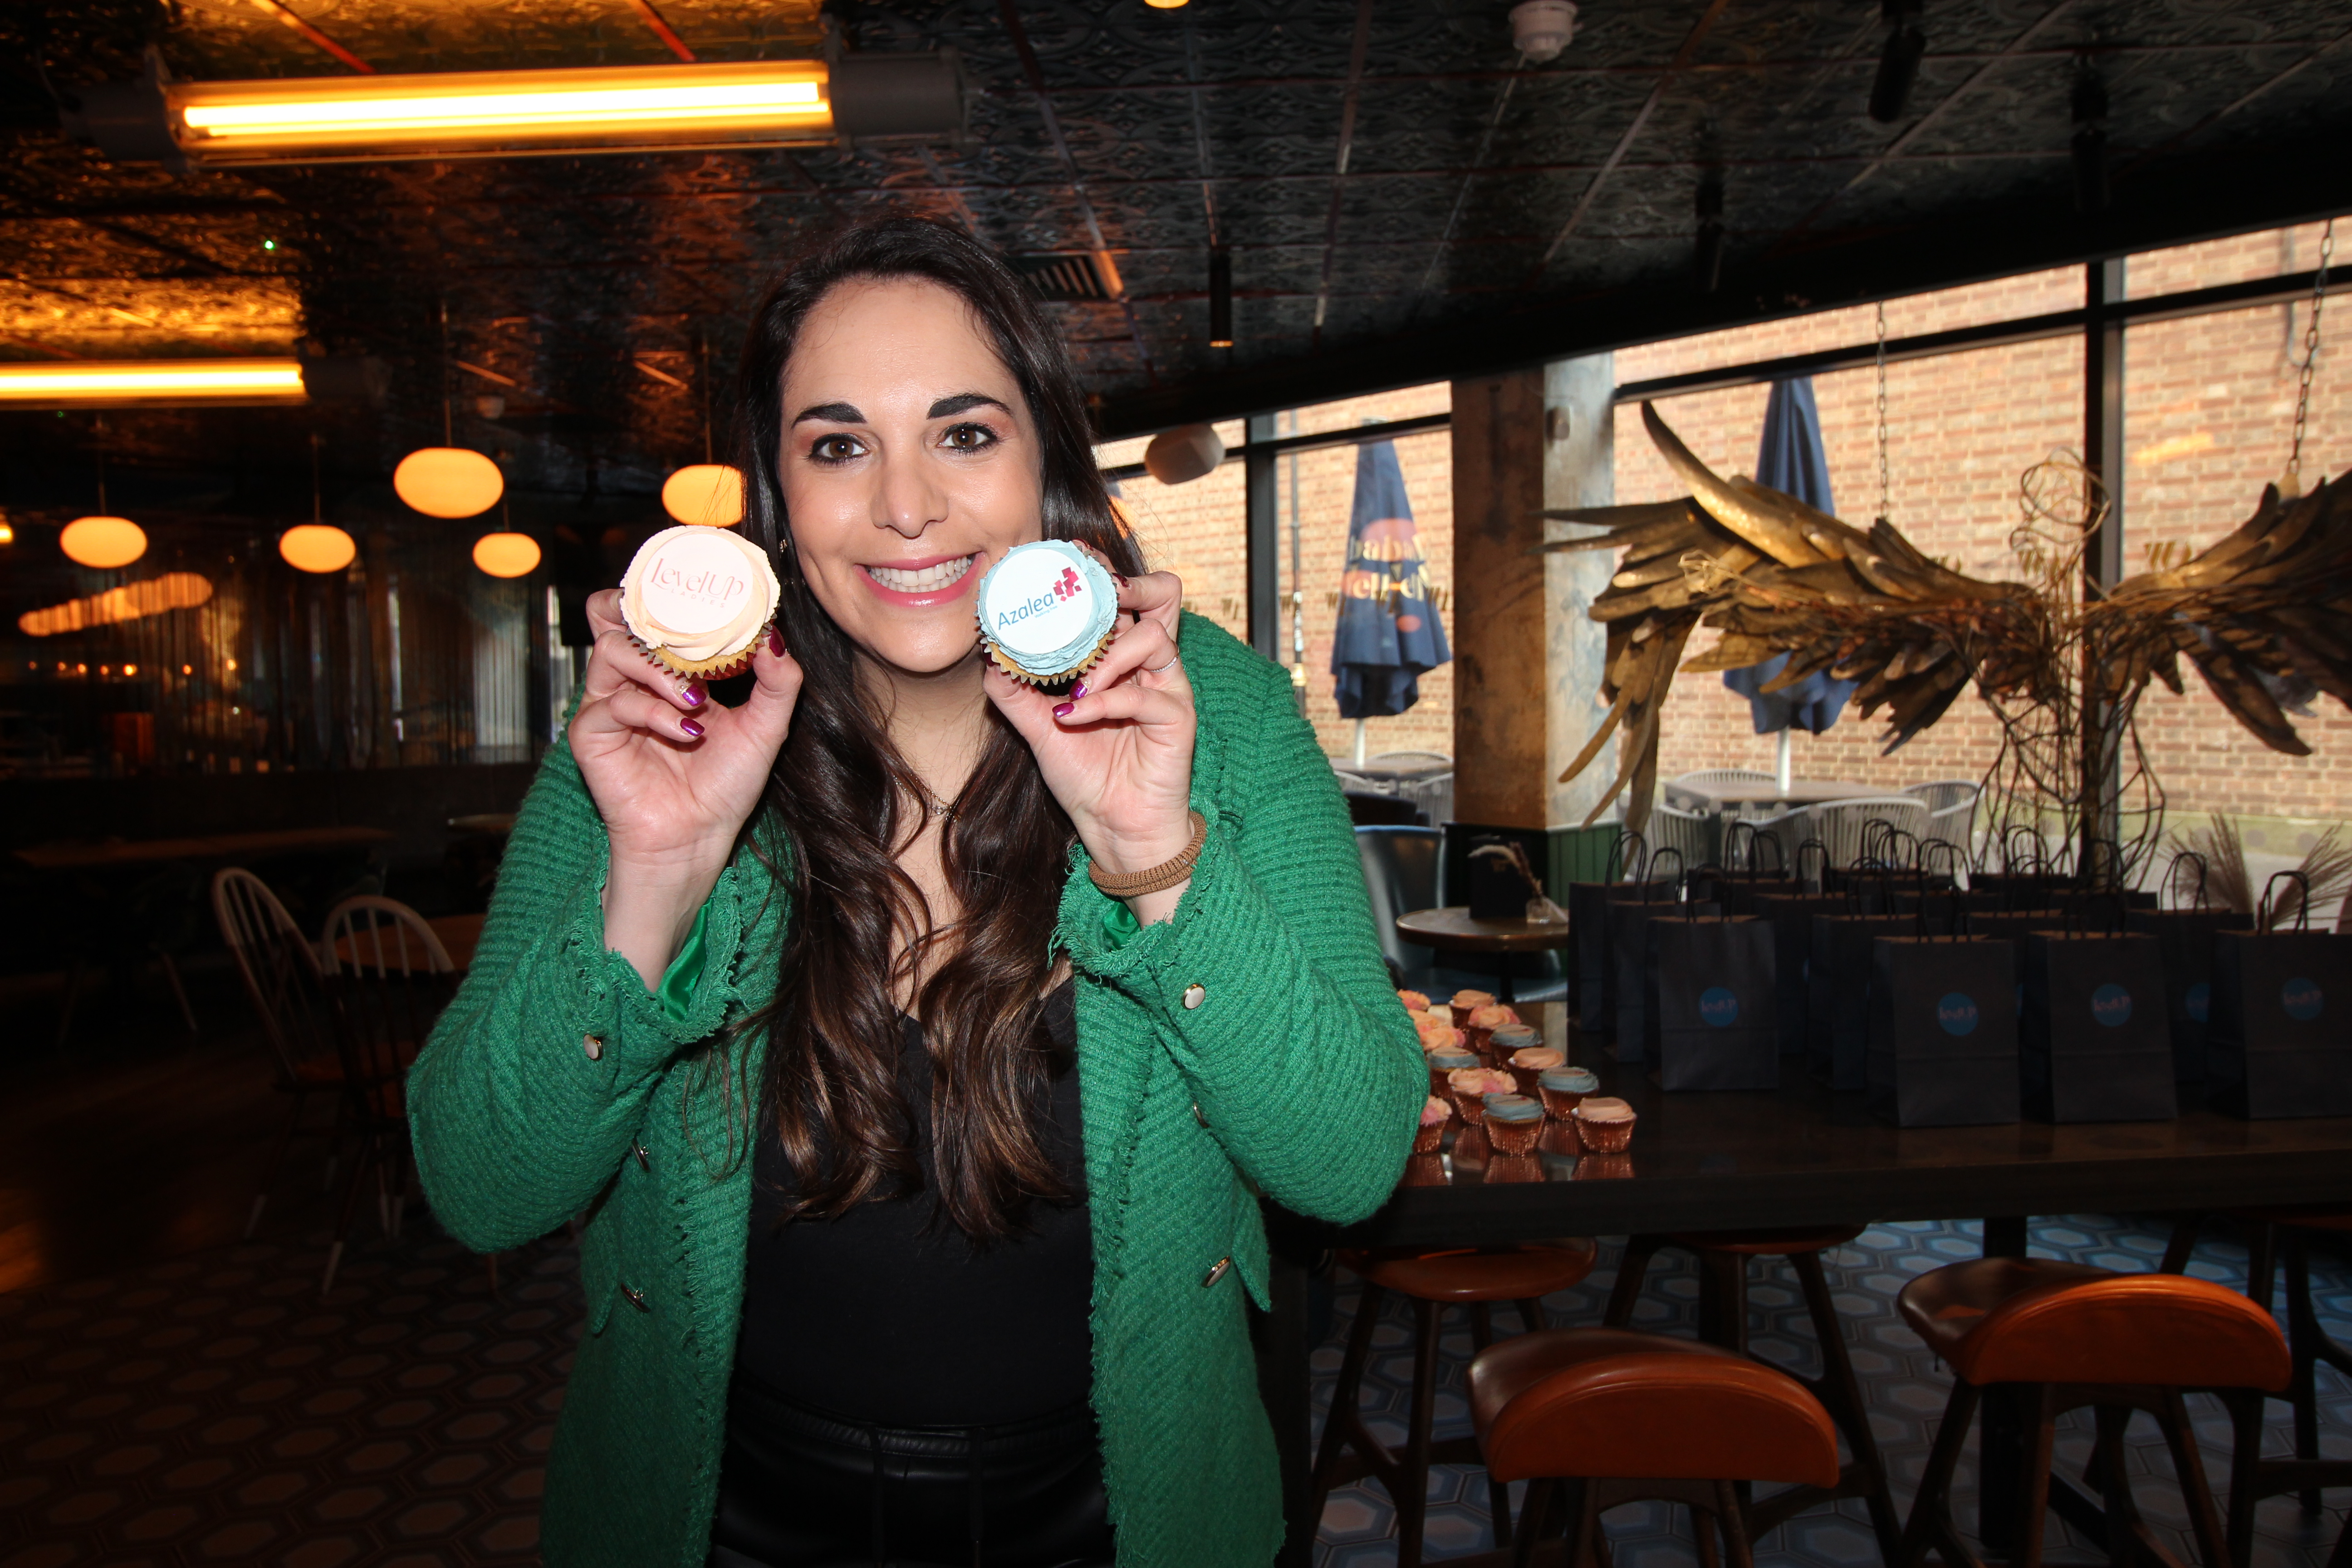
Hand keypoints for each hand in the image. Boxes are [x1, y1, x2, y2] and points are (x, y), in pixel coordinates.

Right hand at [570, 588, 801, 981]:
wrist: (699, 838)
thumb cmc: (726, 784)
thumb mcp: (766, 726)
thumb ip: (778, 681)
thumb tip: (777, 634)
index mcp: (671, 669)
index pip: (653, 612)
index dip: (666, 593)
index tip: (704, 590)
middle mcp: (635, 678)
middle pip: (616, 616)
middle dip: (655, 618)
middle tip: (691, 635)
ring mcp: (608, 703)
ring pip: (612, 651)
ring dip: (659, 669)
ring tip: (695, 698)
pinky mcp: (592, 734)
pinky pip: (611, 703)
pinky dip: (652, 712)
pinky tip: (686, 732)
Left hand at [986, 558, 1195, 912]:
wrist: (1115, 831)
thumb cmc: (1089, 778)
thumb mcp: (1041, 729)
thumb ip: (1017, 694)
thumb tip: (988, 659)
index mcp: (1122, 659)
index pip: (1124, 597)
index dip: (1102, 569)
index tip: (1069, 555)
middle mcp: (1151, 666)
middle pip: (1163, 596)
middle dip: (1129, 583)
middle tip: (1094, 589)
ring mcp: (1168, 689)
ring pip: (1154, 638)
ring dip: (1109, 655)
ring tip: (1076, 684)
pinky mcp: (1178, 720)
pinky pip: (1145, 696)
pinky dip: (1104, 703)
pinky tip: (1073, 718)